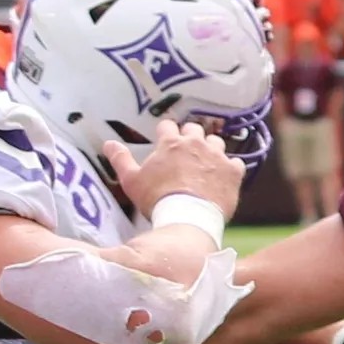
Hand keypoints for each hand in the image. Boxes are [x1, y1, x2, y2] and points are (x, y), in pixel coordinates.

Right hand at [107, 120, 242, 221]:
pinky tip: (224, 177)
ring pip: (216, 142)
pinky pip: (235, 163)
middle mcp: (196, 144)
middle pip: (194, 130)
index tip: (164, 140)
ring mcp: (217, 156)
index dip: (165, 133)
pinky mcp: (233, 171)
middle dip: (190, 137)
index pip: (168, 126)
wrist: (187, 217)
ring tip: (206, 163)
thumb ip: (120, 159)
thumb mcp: (131, 180)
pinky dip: (229, 168)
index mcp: (171, 143)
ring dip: (211, 150)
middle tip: (186, 152)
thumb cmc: (156, 199)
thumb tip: (108, 143)